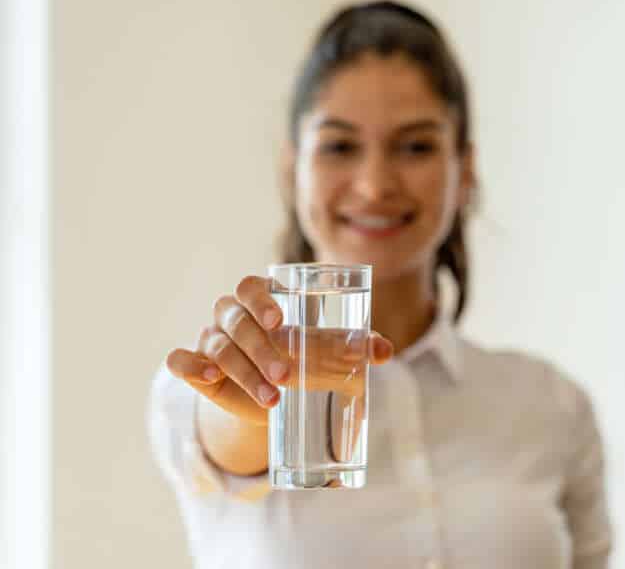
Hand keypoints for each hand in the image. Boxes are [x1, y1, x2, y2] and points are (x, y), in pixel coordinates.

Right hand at [164, 275, 392, 424]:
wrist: (271, 397)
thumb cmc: (301, 361)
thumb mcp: (324, 354)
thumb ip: (351, 348)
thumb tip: (384, 351)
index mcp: (262, 300)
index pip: (252, 286)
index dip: (261, 298)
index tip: (279, 319)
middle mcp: (232, 315)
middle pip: (235, 318)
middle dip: (259, 347)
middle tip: (286, 374)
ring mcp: (210, 339)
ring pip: (217, 346)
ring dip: (242, 371)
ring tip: (271, 398)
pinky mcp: (195, 367)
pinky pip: (180, 360)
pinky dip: (190, 366)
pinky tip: (208, 378)